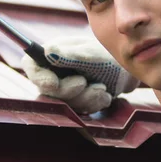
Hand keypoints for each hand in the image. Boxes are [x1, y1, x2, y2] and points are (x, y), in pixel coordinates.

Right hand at [21, 36, 138, 113]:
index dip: (38, 77)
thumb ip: (70, 55)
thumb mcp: (91, 54)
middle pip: (47, 90)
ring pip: (65, 103)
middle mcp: (56, 71)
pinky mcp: (77, 100)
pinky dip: (94, 104)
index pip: (31, 66)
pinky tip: (105, 94)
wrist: (128, 71)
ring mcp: (66, 86)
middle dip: (69, 91)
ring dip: (86, 99)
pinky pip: (80, 110)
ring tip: (102, 88)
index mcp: (54, 54)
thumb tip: (48, 51)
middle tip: (85, 82)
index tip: (53, 83)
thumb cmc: (109, 56)